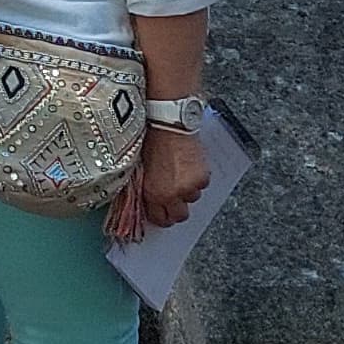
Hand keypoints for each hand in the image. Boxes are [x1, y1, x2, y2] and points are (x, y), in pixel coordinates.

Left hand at [108, 124, 210, 239]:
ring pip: (192, 199)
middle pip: (180, 216)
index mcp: (153, 194)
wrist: (168, 123)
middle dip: (176, 209)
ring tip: (180, 176)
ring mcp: (189, 187)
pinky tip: (189, 167)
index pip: (160, 220)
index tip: (161, 212)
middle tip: (173, 199)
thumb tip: (148, 199)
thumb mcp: (140, 169)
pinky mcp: (202, 176)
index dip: (161, 216)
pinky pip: (202, 185)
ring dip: (187, 192)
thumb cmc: (150, 140)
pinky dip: (197, 179)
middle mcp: (172, 195)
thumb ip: (145, 188)